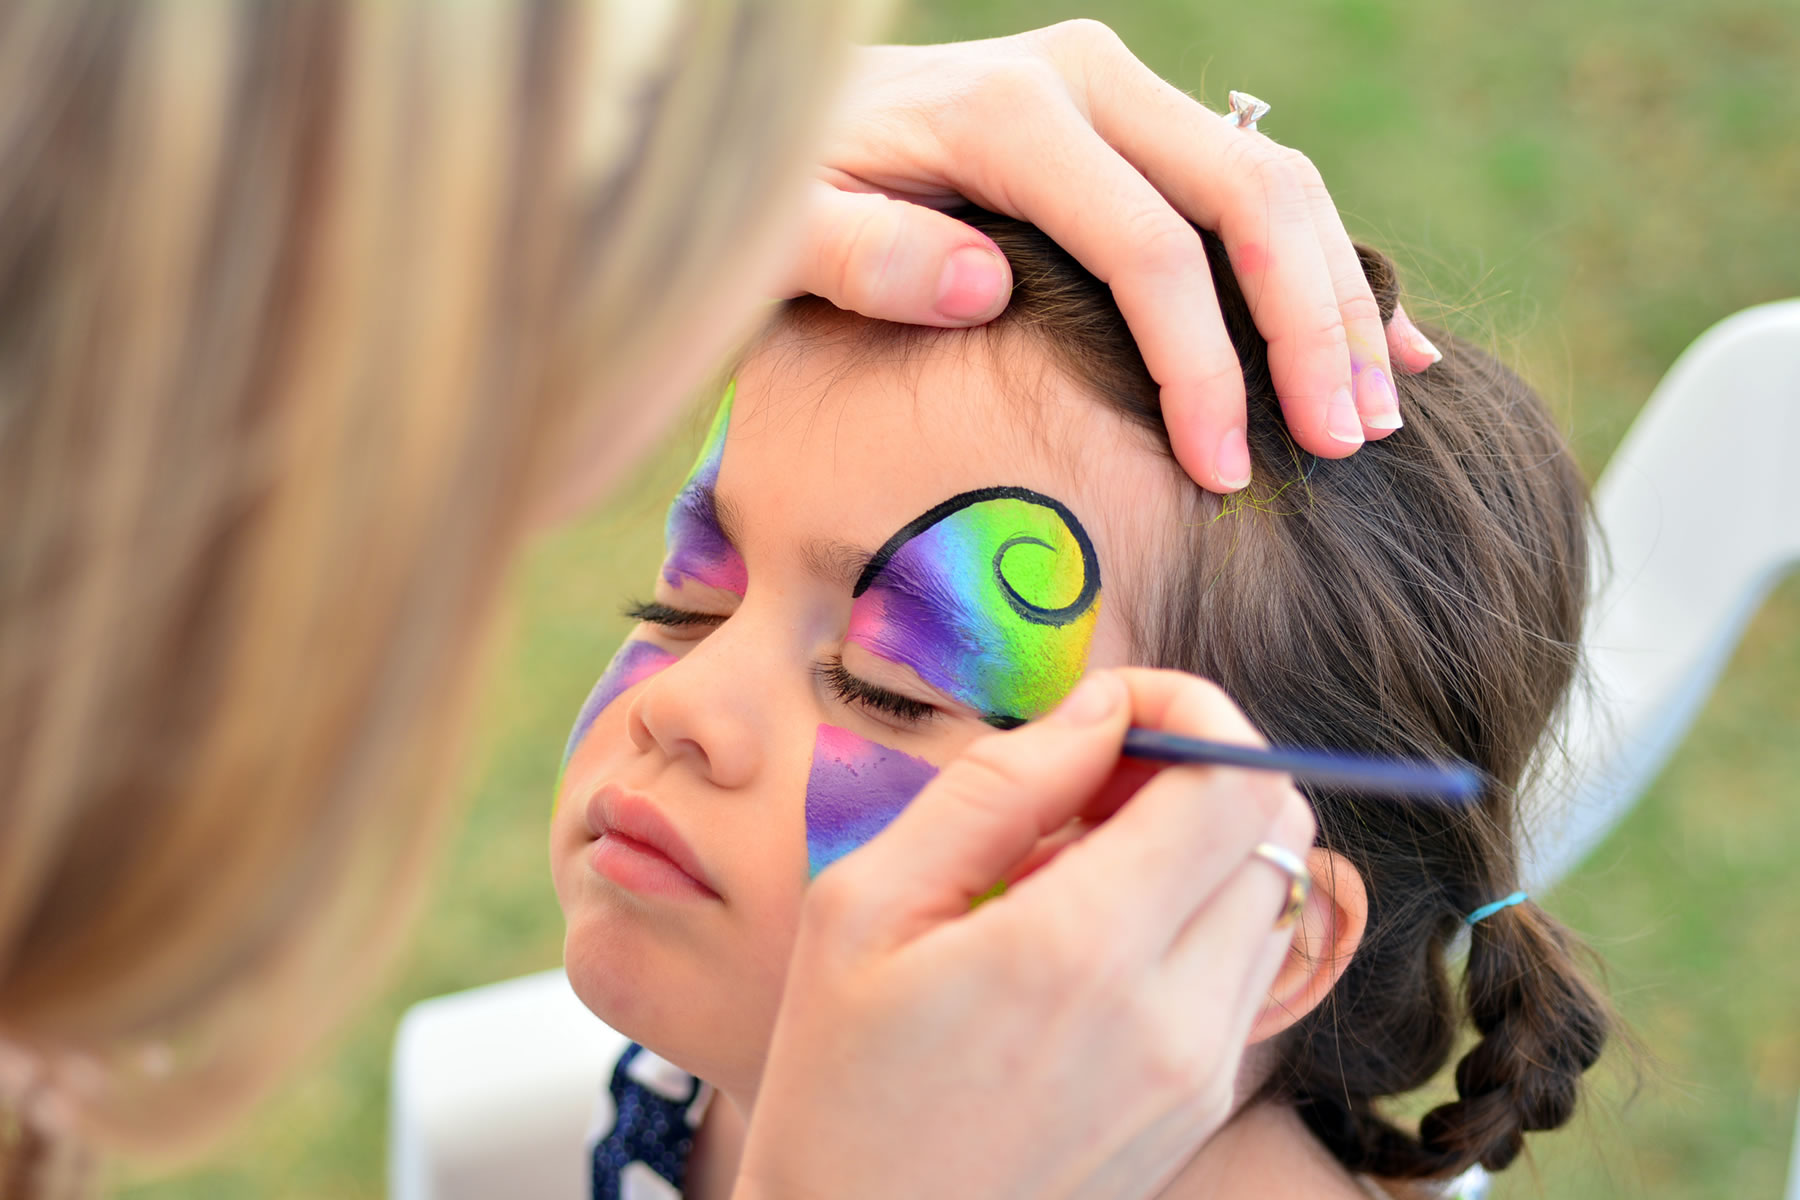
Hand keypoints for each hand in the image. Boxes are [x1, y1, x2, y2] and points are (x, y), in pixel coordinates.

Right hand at [733, 669, 1315, 1199]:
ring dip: (1197, 846)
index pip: (1232, 778)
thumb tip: (1098, 710)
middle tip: (1085, 788)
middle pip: (1273, 824)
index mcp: (1079, 950)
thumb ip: (995, 791)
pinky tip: (1089, 943)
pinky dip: (1194, 919)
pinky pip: (1243, 968)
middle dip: (1195, 771)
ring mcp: (1201, 1070)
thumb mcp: (866, 908)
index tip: (1116, 710)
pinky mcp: (1202, 1104)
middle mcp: (1173, 1014)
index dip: (1193, 711)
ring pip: (1270, 893)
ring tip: (1074, 873)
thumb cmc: (838, 1085)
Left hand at [785, 20, 1433, 492]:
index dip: (1202, 367)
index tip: (1224, 471)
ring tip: (1378, 412)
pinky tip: (1375, 336)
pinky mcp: (1135, 119)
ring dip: (1338, 295)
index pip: (1150, 248)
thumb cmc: (781, 193)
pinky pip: (1255, 181)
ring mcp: (1119, 92)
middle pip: (1250, 197)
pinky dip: (1322, 260)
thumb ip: (863, 254)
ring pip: (1276, 181)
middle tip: (1344, 445)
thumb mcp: (783, 229)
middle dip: (1310, 328)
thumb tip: (982, 285)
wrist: (783, 114)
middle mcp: (1085, 81)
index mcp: (1010, 112)